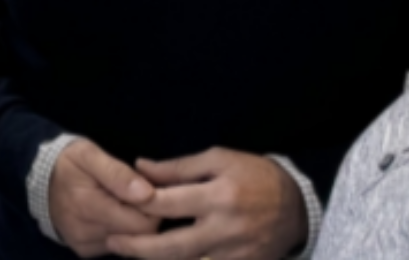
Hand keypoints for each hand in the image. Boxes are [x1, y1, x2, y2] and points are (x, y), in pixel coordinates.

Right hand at [49, 138, 157, 257]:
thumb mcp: (90, 154)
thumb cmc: (67, 160)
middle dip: (144, 215)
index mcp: (88, 206)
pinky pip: (113, 246)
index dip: (153, 207)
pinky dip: (118, 230)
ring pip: (127, 243)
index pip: (141, 223)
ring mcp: (83, 244)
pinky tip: (111, 212)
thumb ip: (118, 173)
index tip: (149, 187)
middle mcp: (85, 232)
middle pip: (136, 236)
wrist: (34, 175)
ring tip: (121, 200)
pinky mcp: (83, 250)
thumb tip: (148, 194)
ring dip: (131, 223)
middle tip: (138, 192)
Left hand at [107, 148, 307, 259]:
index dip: (140, 204)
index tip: (118, 203)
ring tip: (130, 255)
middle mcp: (225, 230)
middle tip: (112, 243)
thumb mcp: (217, 159)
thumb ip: (178, 168)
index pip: (169, 203)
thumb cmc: (252, 174)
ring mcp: (235, 256)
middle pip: (173, 247)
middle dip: (139, 248)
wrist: (296, 205)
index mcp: (217, 195)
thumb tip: (140, 167)